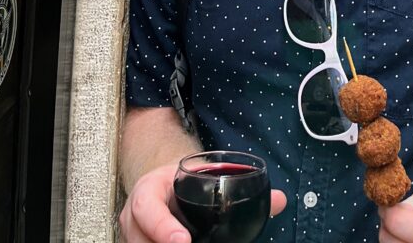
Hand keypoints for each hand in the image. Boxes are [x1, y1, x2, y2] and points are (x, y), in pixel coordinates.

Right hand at [118, 161, 287, 241]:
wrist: (162, 182)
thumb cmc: (182, 181)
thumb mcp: (203, 175)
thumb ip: (239, 185)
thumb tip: (280, 200)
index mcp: (148, 191)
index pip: (146, 208)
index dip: (162, 227)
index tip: (183, 241)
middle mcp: (134, 216)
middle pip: (139, 239)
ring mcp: (132, 236)